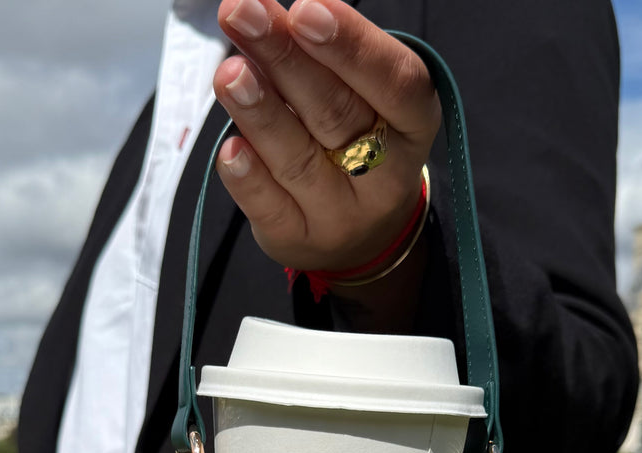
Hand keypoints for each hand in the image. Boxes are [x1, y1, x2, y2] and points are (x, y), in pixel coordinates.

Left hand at [213, 0, 440, 273]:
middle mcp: (383, 178)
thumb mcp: (359, 94)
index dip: (352, 48)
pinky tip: (230, 149)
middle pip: (336, 114)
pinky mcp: (297, 240)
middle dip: (285, 59)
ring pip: (299, 161)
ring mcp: (340, 216)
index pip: (394, 85)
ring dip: (261, 113)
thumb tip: (266, 15)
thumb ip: (321, 56)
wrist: (359, 235)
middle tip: (243, 14)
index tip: (305, 10)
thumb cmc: (356, 140)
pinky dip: (248, 178)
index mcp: (412, 126)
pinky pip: (271, 208)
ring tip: (230, 74)